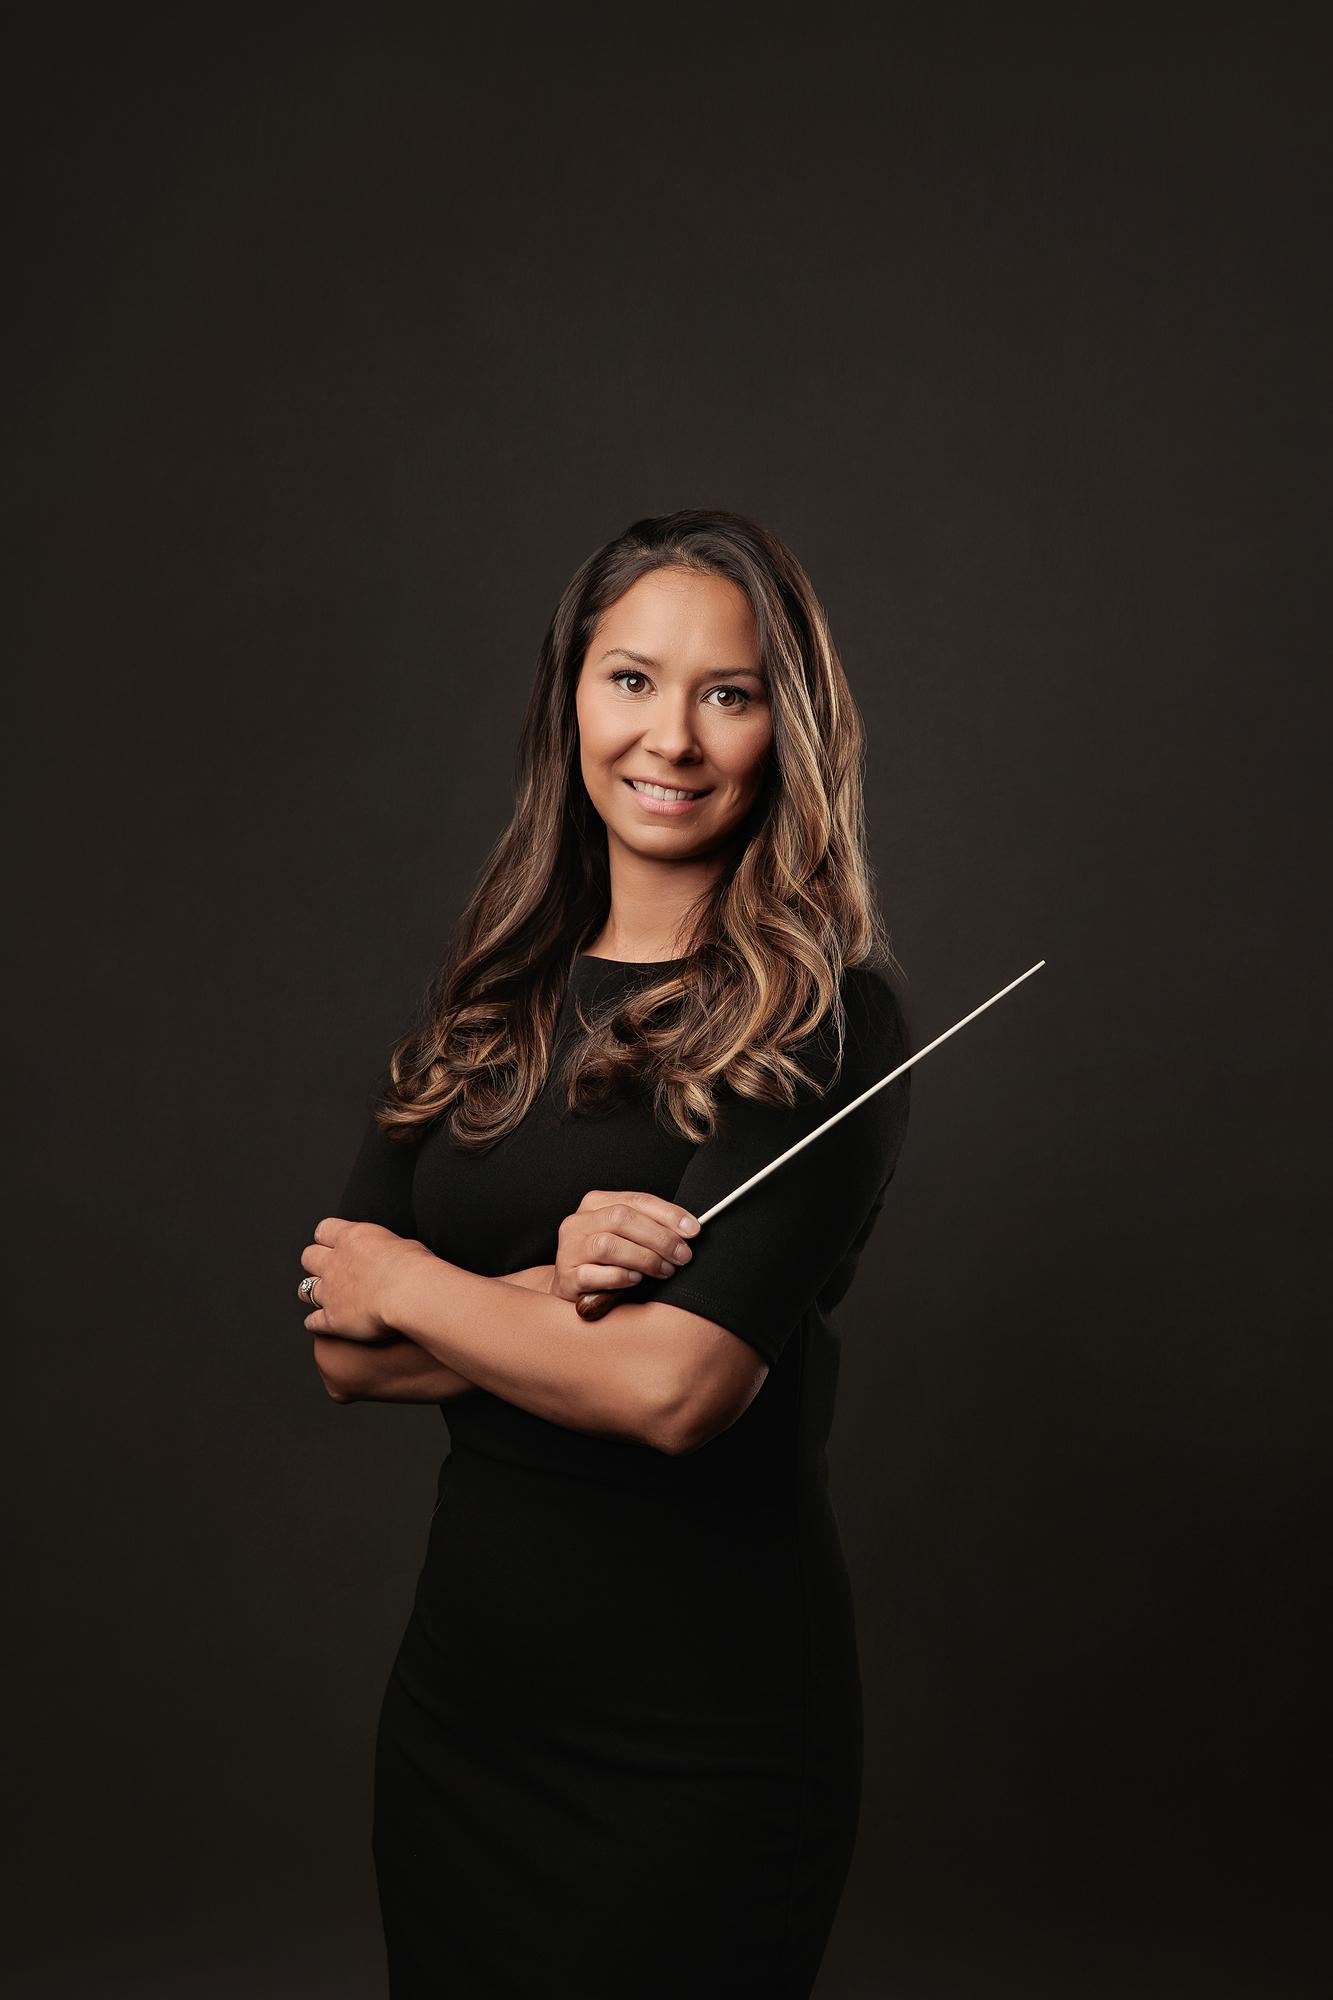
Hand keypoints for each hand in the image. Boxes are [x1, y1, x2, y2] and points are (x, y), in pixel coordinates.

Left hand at [298, 1217, 429, 1341]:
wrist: (409, 1293)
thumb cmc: (414, 1267)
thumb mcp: (403, 1243)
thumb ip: (386, 1249)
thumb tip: (390, 1255)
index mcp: (351, 1238)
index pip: (324, 1229)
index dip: (327, 1237)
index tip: (334, 1243)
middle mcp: (334, 1263)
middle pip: (308, 1257)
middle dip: (315, 1263)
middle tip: (329, 1270)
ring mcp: (329, 1291)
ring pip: (304, 1289)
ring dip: (312, 1293)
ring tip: (325, 1297)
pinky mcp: (332, 1318)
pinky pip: (312, 1322)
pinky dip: (316, 1323)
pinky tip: (322, 1324)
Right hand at [550, 1190, 699, 1305]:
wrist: (573, 1285)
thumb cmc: (606, 1259)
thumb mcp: (625, 1235)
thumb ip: (648, 1227)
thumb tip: (688, 1230)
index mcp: (595, 1203)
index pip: (637, 1200)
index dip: (668, 1214)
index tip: (693, 1230)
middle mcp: (578, 1222)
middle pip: (622, 1219)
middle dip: (660, 1238)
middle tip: (682, 1256)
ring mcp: (569, 1249)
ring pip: (608, 1245)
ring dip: (643, 1258)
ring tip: (664, 1271)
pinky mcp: (566, 1277)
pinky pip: (593, 1274)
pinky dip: (619, 1276)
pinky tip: (636, 1280)